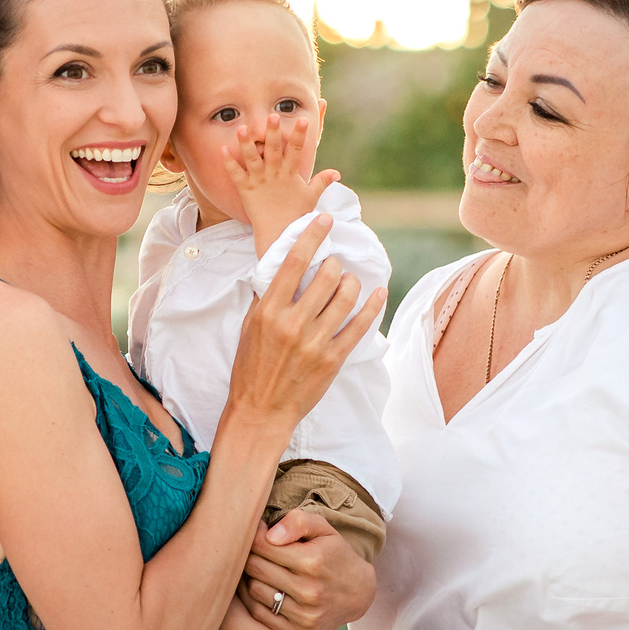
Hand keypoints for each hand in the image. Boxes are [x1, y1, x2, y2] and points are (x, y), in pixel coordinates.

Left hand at [224, 116, 334, 249]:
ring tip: (242, 128)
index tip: (303, 120)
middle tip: (272, 116)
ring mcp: (259, 182)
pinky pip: (236, 175)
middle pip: (273, 150)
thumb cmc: (295, 215)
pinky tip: (223, 149)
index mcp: (290, 175)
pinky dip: (229, 163)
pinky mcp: (246, 191)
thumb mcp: (310, 196)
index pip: (297, 151)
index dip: (300, 136)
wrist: (279, 235)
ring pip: (252, 159)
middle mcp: (274, 175)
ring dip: (246, 144)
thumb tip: (336, 173)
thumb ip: (321, 182)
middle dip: (273, 133)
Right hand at [225, 216, 385, 440]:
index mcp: (268, 311)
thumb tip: (282, 269)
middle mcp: (292, 323)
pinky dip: (372, 305)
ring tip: (348, 280)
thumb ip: (267, 298)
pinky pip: (359, 326)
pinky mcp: (333, 359)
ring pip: (345, 296)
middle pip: (325, 275)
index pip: (293, 261)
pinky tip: (378, 292)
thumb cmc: (251, 368)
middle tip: (334, 264)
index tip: (324, 219)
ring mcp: (314, 342)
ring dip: (351, 282)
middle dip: (334, 263)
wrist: (260, 411)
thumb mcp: (250, 328)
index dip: (312, 234)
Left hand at [241, 508, 376, 629]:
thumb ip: (298, 522)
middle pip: (255, 567)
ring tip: (259, 569)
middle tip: (254, 551)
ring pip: (254, 590)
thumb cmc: (335, 554)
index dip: (254, 536)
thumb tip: (270, 535)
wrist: (358, 593)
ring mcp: (305, 616)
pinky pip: (260, 614)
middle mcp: (309, 591)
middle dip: (250, 555)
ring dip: (251, 577)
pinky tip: (263, 588)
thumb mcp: (324, 530)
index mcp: (312, 562)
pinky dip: (255, 600)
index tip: (257, 534)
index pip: (262, 545)